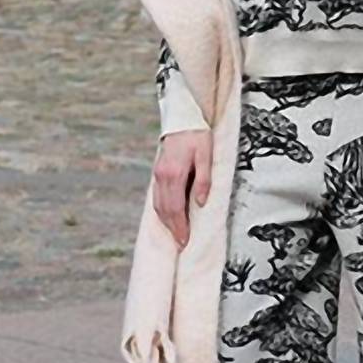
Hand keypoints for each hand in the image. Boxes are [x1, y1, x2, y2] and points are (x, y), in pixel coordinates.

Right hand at [152, 129, 211, 248]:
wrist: (183, 117)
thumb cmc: (198, 135)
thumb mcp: (206, 156)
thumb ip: (204, 180)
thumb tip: (200, 203)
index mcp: (174, 174)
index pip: (175, 208)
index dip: (180, 227)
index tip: (185, 241)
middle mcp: (162, 176)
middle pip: (165, 210)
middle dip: (173, 229)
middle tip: (181, 244)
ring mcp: (158, 174)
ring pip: (158, 205)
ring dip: (166, 222)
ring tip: (176, 235)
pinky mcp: (157, 172)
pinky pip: (157, 196)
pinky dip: (161, 210)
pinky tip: (168, 217)